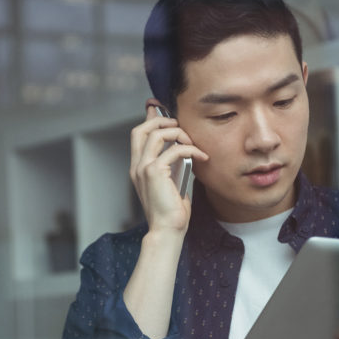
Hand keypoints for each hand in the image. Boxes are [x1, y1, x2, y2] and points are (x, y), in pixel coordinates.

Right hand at [129, 103, 208, 233]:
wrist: (167, 230)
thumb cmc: (171, 211)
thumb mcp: (172, 183)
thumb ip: (172, 165)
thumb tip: (184, 150)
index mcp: (138, 168)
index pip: (138, 135)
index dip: (148, 119)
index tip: (158, 108)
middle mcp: (137, 166)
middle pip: (141, 129)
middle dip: (160, 120)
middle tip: (178, 124)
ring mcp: (143, 169)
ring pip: (156, 134)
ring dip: (177, 132)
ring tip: (191, 141)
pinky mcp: (155, 173)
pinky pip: (174, 150)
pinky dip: (190, 149)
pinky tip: (202, 156)